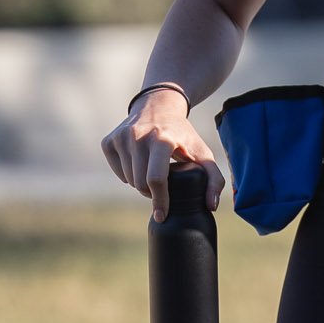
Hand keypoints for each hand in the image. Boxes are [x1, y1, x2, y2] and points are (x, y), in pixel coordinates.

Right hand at [101, 88, 225, 221]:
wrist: (158, 107)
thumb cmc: (183, 134)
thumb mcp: (202, 152)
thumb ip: (214, 179)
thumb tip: (211, 206)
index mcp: (162, 139)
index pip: (156, 179)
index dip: (160, 201)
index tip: (162, 215)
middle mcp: (138, 136)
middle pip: (141, 184)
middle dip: (152, 191)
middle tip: (163, 183)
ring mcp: (121, 138)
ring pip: (129, 179)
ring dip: (141, 182)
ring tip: (152, 169)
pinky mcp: (109, 141)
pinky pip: (118, 171)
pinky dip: (128, 174)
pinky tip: (138, 162)